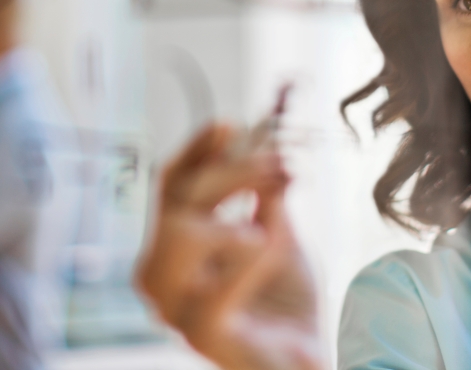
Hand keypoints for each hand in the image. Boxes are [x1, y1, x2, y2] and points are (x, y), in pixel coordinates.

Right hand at [135, 125, 322, 369]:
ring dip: (231, 212)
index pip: (172, 183)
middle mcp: (162, 275)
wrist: (308, 357)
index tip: (230, 124)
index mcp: (174, 246)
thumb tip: (265, 140)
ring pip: (180, 234)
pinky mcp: (200, 337)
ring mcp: (176, 308)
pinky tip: (268, 249)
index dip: (198, 150)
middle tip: (280, 165)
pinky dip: (247, 261)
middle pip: (178, 199)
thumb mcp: (277, 232)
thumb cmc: (285, 301)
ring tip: (267, 224)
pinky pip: (215, 288)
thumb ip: (266, 194)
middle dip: (232, 173)